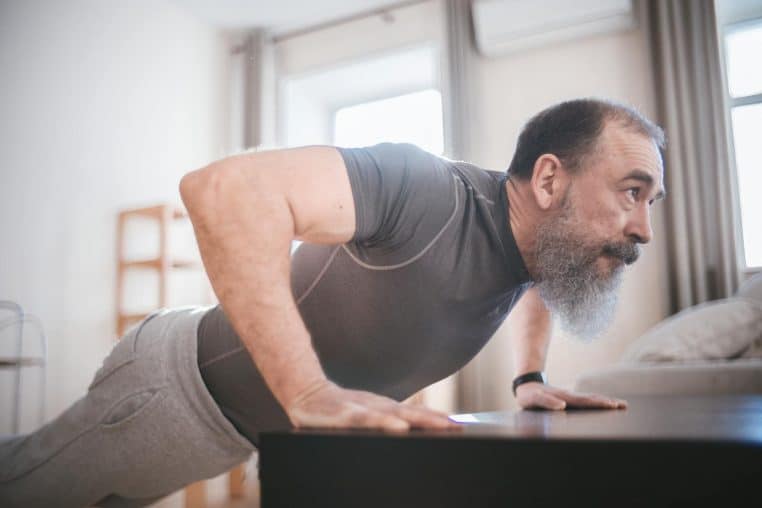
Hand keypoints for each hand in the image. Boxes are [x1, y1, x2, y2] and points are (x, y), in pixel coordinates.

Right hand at [286, 379, 461, 431]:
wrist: (306, 394)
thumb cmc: (338, 409)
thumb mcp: (364, 415)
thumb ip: (385, 423)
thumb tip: (410, 431)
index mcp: (384, 408)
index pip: (416, 413)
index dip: (438, 419)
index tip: (460, 425)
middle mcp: (377, 406)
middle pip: (411, 413)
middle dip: (435, 421)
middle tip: (457, 427)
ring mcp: (361, 409)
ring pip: (392, 415)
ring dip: (415, 420)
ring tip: (437, 426)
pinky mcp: (343, 416)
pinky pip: (365, 420)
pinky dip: (383, 422)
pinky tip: (397, 427)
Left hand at [515, 382, 626, 410]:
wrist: (527, 386)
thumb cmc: (529, 395)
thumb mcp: (534, 399)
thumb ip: (546, 402)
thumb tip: (561, 407)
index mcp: (563, 397)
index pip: (584, 401)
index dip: (597, 403)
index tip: (610, 405)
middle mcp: (570, 396)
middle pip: (592, 399)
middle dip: (608, 402)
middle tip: (623, 406)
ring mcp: (571, 397)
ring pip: (592, 399)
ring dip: (606, 402)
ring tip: (621, 405)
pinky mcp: (571, 400)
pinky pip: (587, 401)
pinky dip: (599, 402)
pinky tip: (607, 405)